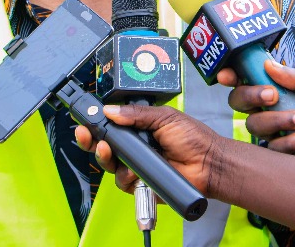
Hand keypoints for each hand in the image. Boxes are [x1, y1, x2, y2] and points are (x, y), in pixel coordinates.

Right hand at [75, 104, 222, 196]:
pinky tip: (133, 170)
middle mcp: (135, 148)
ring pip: (109, 165)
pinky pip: (122, 182)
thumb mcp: (164, 117)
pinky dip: (125, 176)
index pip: (111, 126)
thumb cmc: (193, 139)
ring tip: (110, 151)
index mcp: (139, 128)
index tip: (85, 119)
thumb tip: (110, 110)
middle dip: (91, 141)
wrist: (208, 163)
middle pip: (104, 146)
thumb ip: (136, 115)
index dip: (96, 124)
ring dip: (106, 157)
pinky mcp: (140, 184)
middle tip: (87, 135)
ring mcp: (136, 166)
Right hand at [221, 62, 294, 161]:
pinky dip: (288, 143)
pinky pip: (271, 150)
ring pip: (254, 126)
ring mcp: (279, 132)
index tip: (228, 75)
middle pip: (240, 102)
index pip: (249, 77)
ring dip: (276, 120)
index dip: (232, 74)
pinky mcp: (286, 155)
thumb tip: (268, 65)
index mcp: (284, 86)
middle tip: (272, 96)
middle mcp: (276, 107)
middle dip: (251, 96)